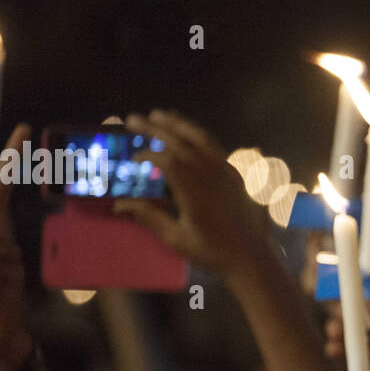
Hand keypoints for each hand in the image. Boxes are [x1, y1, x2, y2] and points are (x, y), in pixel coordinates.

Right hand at [114, 111, 268, 280]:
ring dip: (178, 124)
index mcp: (196, 194)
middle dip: (156, 129)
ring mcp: (226, 172)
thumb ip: (149, 218)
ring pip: (201, 139)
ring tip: (159, 113)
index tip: (133, 157)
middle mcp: (212, 177)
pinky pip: (215, 147)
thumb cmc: (211, 251)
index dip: (149, 155)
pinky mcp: (234, 173)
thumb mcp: (176, 238)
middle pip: (182, 144)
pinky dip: (197, 134)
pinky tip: (186, 130)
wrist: (250, 256)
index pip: (169, 162)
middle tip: (134, 118)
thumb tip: (119, 204)